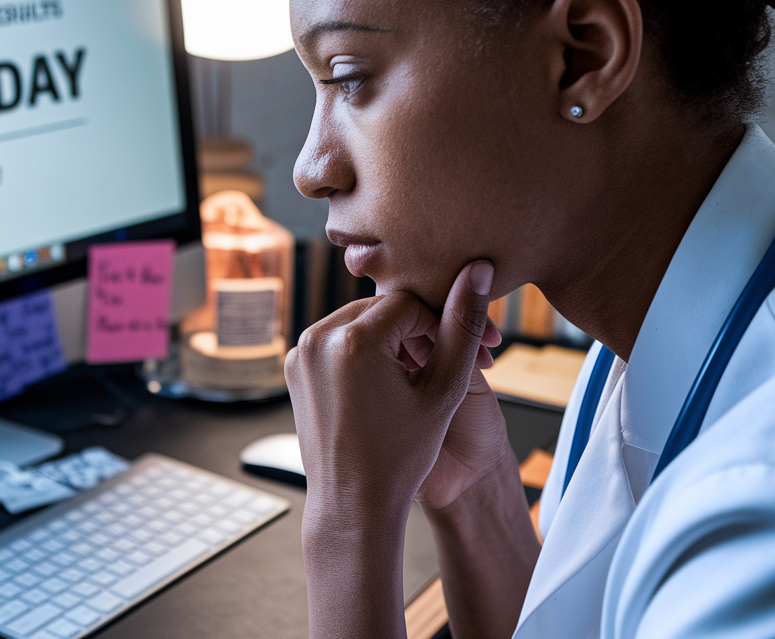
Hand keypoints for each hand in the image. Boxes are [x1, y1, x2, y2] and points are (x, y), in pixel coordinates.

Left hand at [286, 261, 497, 526]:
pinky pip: (336, 342)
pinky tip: (382, 386)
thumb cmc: (401, 455)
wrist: (353, 504)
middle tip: (438, 365)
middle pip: (381, 309)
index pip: (411, 303)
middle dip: (413, 330)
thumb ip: (463, 326)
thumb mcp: (443, 389)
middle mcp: (317, 338)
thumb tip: (480, 270)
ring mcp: (300, 353)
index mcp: (353, 339)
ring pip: (359, 322)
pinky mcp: (294, 367)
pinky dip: (362, 353)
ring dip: (389, 339)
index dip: (439, 325)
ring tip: (412, 379)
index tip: (454, 356)